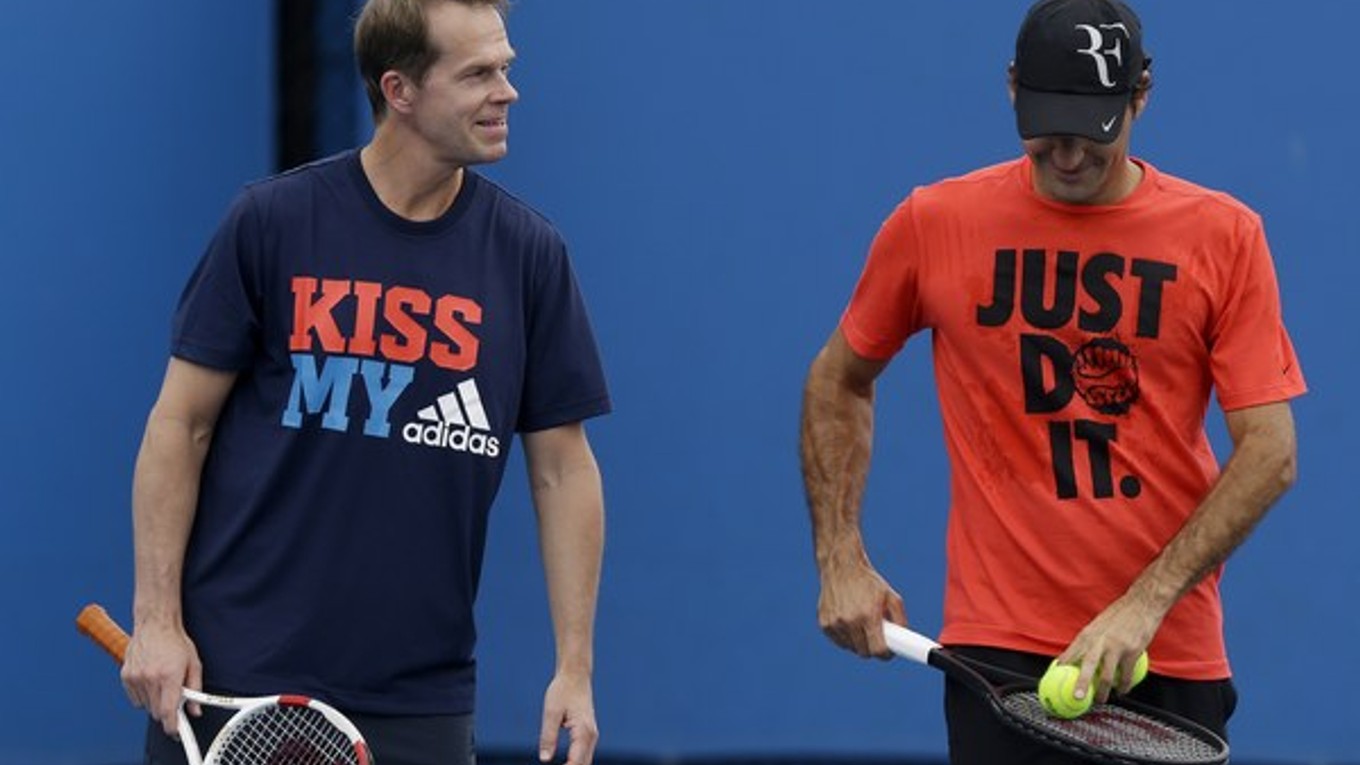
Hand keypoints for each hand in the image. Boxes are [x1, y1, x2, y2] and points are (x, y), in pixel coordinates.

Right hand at [121, 621, 200, 735]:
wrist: (155, 624)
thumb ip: (195, 689)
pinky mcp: (126, 676)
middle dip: (167, 711)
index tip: (176, 731)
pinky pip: (135, 698)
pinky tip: (150, 680)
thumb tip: (195, 709)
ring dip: (155, 702)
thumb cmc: (176, 642)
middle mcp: (150, 678)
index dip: (172, 726)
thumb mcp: (194, 664)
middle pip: (157, 712)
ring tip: (162, 683)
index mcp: (169, 676)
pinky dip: (143, 695)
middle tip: (174, 698)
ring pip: (146, 706)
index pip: (168, 711)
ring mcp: (136, 678)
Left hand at [539, 670, 596, 764]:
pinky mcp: (587, 736)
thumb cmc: (562, 691)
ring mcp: (591, 737)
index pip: (576, 763)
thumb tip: (544, 759)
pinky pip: (584, 757)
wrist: (575, 676)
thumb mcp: (551, 712)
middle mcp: (591, 737)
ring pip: (585, 763)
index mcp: (583, 732)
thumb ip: (548, 736)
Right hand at [817, 557, 905, 658]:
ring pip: (851, 648)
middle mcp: (850, 621)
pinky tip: (849, 623)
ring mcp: (835, 623)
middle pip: (864, 652)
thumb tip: (904, 640)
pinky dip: (845, 637)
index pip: (878, 650)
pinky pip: (839, 641)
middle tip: (877, 638)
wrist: (841, 566)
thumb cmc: (869, 582)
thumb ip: (900, 619)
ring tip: (862, 626)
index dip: (886, 654)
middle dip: (873, 648)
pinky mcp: (824, 624)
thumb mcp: (891, 596)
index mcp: (868, 615)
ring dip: (859, 642)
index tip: (889, 652)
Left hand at [1056, 596, 1160, 703]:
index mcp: (1088, 634)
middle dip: (1080, 684)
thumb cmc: (1118, 614)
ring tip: (1100, 701)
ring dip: (1102, 692)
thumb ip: (1089, 640)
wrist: (1142, 604)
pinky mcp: (1132, 652)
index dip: (1062, 667)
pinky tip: (1122, 691)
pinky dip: (1123, 686)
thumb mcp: (1097, 625)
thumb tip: (1077, 656)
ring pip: (1106, 675)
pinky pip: (1126, 675)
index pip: (1071, 653)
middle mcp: (1099, 641)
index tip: (1054, 679)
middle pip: (1086, 666)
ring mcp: (1116, 647)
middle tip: (1076, 698)